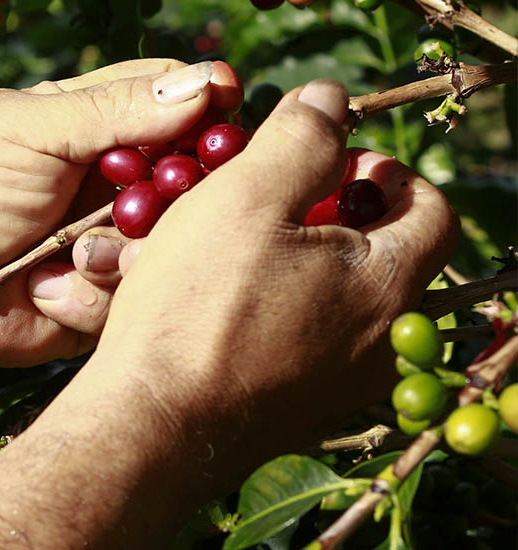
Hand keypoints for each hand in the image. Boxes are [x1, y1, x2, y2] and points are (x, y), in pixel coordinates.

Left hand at [0, 59, 241, 367]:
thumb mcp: (29, 129)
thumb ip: (114, 108)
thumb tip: (205, 84)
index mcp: (86, 124)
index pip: (169, 98)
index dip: (205, 104)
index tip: (229, 112)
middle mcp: (106, 182)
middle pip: (190, 175)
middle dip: (180, 189)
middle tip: (149, 199)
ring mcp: (105, 243)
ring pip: (171, 241)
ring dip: (128, 247)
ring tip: (75, 252)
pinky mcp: (98, 301)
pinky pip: (135, 296)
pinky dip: (95, 292)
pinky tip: (48, 286)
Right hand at [87, 79, 457, 470]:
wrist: (151, 421)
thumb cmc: (196, 305)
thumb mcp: (246, 196)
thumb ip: (300, 138)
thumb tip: (329, 97)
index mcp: (388, 282)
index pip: (429, 207)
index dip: (377, 171)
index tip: (314, 164)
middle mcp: (383, 340)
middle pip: (383, 254)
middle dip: (330, 215)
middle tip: (266, 202)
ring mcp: (343, 383)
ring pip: (337, 298)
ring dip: (296, 262)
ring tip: (230, 249)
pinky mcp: (300, 409)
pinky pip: (305, 341)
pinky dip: (275, 310)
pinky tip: (216, 304)